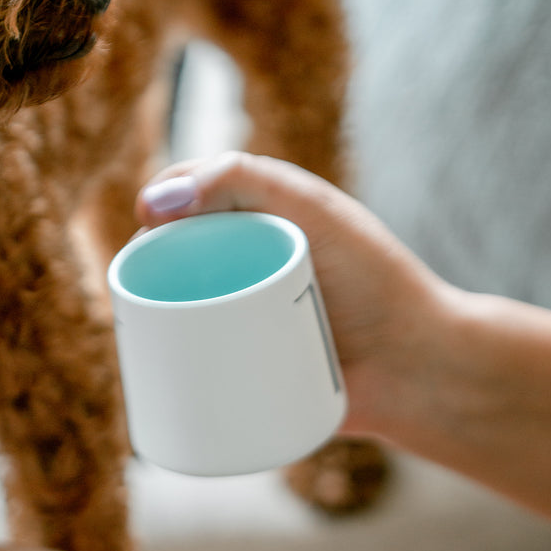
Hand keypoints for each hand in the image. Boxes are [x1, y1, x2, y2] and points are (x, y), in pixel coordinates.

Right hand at [136, 152, 451, 437]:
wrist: (416, 370)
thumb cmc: (374, 280)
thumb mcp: (312, 212)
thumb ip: (243, 181)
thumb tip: (153, 201)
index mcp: (266, 218)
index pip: (194, 196)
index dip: (161, 200)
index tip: (146, 218)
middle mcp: (252, 263)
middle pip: (176, 254)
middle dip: (144, 263)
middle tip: (138, 280)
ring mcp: (247, 317)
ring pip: (177, 309)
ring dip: (145, 316)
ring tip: (134, 325)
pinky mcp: (246, 368)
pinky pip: (193, 362)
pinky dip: (163, 362)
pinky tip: (140, 367)